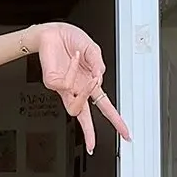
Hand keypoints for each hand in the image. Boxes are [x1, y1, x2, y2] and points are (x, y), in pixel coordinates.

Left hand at [35, 22, 130, 152]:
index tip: (124, 133)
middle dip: (90, 132)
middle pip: (84, 117)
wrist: (51, 32)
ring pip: (75, 106)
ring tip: (91, 77)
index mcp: (88, 83)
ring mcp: (64, 88)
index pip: (103, 106)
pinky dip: (73, 69)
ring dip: (86, 93)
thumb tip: (99, 77)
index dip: (115, 120)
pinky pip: (66, 84)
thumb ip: (98, 64)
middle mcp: (76, 88)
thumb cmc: (69, 40)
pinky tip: (74, 58)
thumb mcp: (92, 49)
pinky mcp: (52, 83)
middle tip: (93, 143)